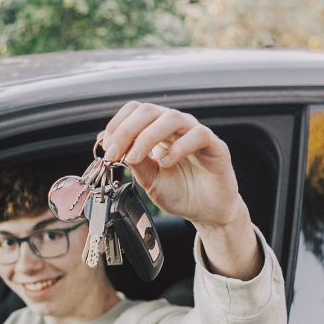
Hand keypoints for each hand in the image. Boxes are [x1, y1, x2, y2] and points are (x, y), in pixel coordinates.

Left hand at [101, 102, 261, 279]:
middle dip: (126, 130)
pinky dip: (178, 148)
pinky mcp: (216, 146)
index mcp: (159, 131)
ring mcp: (196, 133)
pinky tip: (166, 163)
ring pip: (171, 117)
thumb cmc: (181, 192)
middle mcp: (177, 127)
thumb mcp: (149, 179)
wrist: (206, 212)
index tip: (107, 148)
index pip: (136, 111)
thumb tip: (113, 146)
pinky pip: (198, 135)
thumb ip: (135, 162)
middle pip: (149, 110)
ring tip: (136, 159)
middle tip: (114, 153)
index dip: (118, 125)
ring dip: (147, 137)